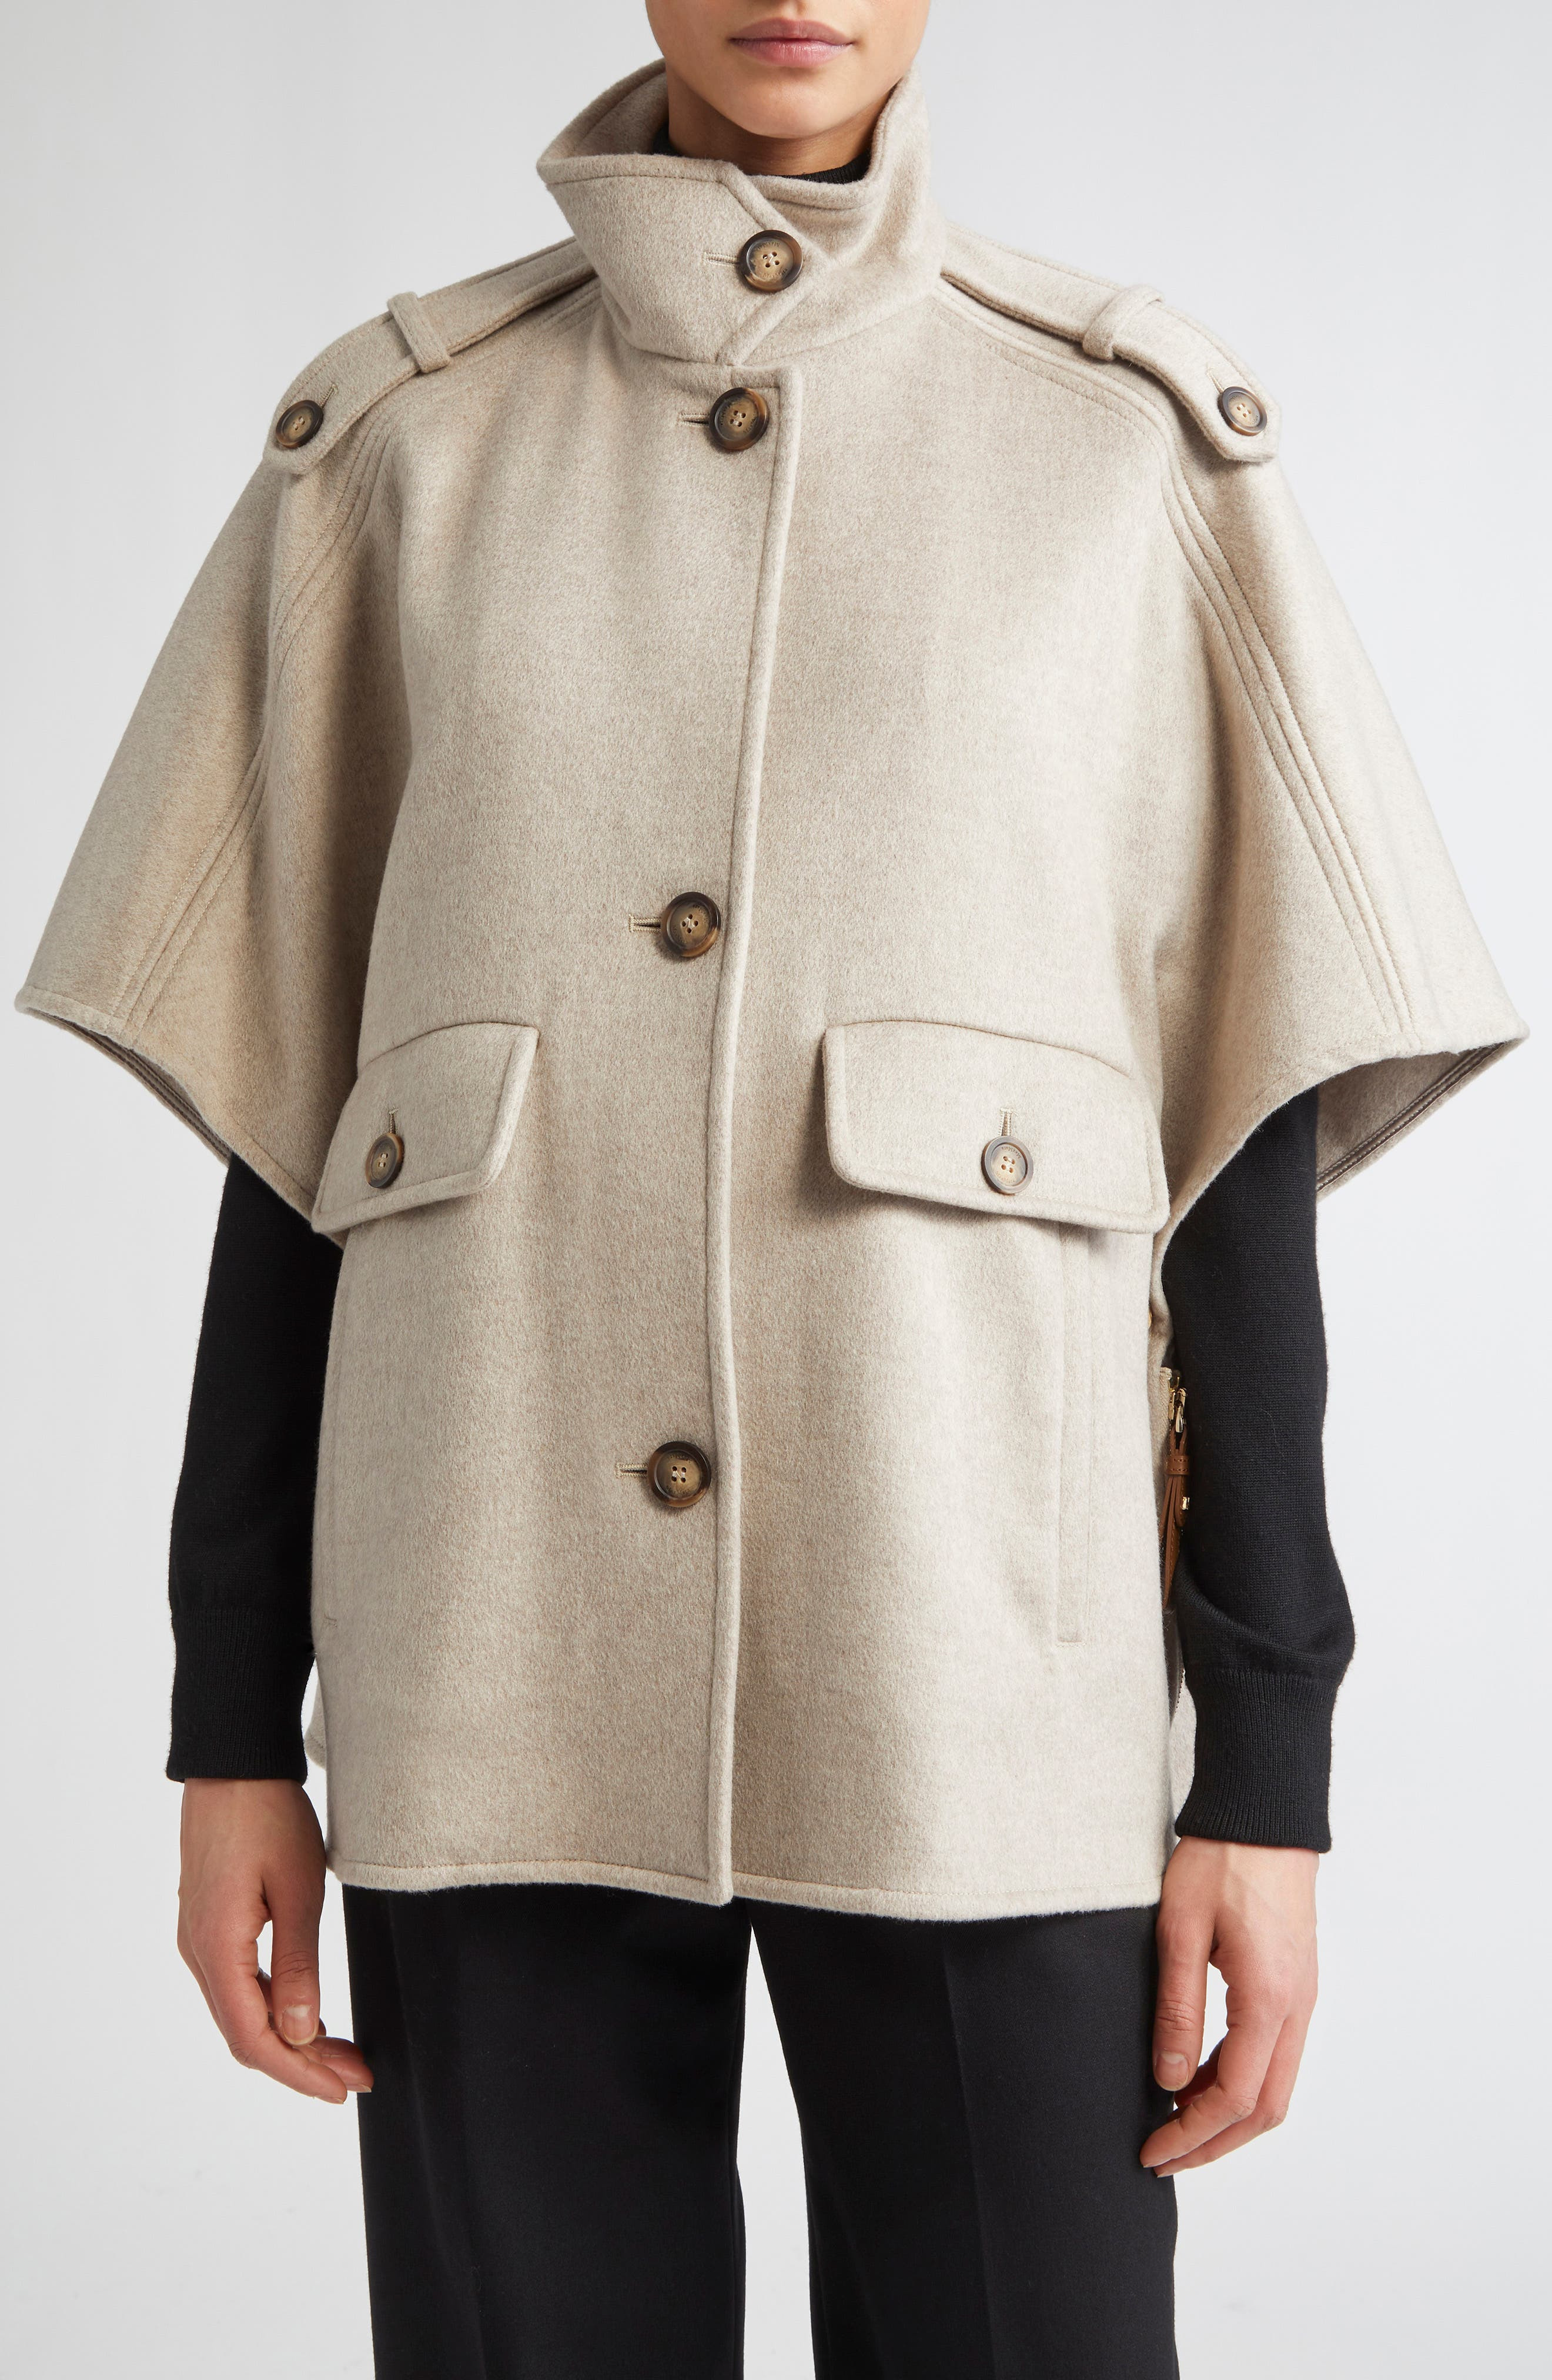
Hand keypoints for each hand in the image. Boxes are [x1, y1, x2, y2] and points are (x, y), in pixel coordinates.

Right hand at [177, 1779, 371, 2103]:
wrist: (233, 1763)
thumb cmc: (267, 1816)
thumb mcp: (297, 1891)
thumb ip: (298, 1965)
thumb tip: (300, 2032)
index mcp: (216, 1947)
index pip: (254, 2037)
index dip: (298, 2072)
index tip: (341, 2090)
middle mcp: (198, 1952)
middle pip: (246, 2033)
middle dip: (301, 2062)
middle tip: (355, 2074)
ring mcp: (199, 1939)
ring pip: (242, 2012)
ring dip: (291, 2036)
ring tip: (343, 2050)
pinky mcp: (209, 1924)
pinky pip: (238, 1985)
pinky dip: (274, 2006)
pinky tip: (308, 2013)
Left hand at [1141, 1837, 1317, 2176]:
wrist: (1264, 1815)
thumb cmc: (1220, 1861)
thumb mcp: (1180, 1930)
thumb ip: (1178, 2009)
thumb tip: (1169, 2079)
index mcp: (1268, 1999)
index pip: (1235, 2099)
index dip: (1192, 2134)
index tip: (1152, 2150)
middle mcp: (1296, 2007)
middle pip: (1265, 2109)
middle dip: (1213, 2143)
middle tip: (1162, 2156)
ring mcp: (1302, 1998)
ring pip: (1274, 2086)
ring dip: (1227, 2116)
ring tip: (1172, 2122)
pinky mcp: (1295, 1985)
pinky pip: (1274, 2055)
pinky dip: (1238, 2080)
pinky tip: (1196, 2075)